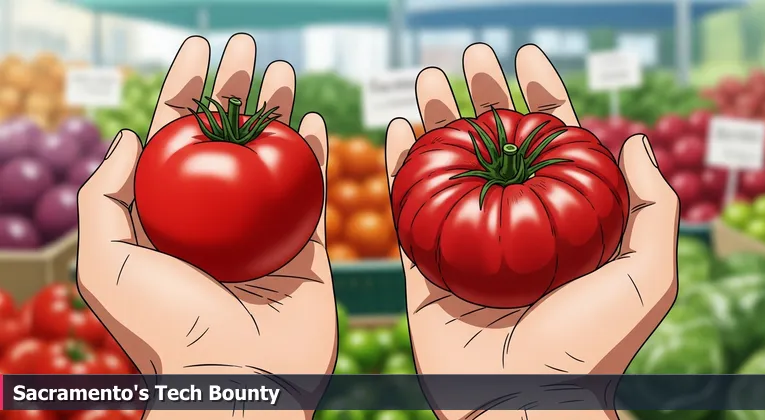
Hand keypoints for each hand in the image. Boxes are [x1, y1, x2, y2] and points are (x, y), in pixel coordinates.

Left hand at [76, 34, 335, 414]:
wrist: (236, 384)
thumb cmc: (166, 330)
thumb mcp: (105, 262)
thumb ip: (104, 196)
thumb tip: (131, 136)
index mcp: (170, 220)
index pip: (176, 140)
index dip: (186, 89)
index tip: (200, 49)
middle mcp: (217, 221)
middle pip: (229, 139)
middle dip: (238, 88)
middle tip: (250, 48)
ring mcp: (264, 234)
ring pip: (274, 158)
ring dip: (281, 111)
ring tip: (287, 72)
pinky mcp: (307, 251)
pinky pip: (315, 195)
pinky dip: (317, 157)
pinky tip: (316, 121)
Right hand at [385, 44, 678, 418]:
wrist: (525, 408)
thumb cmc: (592, 350)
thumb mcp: (648, 276)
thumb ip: (652, 206)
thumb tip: (634, 138)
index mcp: (560, 225)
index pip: (550, 145)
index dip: (539, 95)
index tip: (526, 55)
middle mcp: (513, 228)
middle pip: (495, 147)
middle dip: (483, 97)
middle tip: (470, 58)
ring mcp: (466, 247)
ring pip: (450, 170)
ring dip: (438, 122)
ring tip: (429, 80)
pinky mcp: (424, 269)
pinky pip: (407, 212)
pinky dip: (398, 169)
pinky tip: (398, 130)